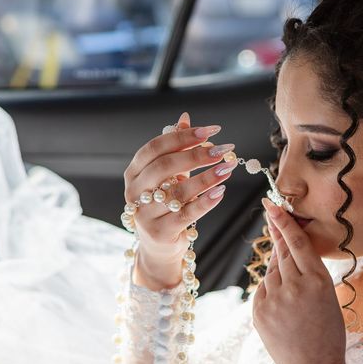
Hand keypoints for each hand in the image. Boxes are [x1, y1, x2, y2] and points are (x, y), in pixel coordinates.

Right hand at [123, 112, 237, 280]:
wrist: (158, 245)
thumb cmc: (164, 204)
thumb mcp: (168, 175)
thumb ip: (175, 148)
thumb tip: (185, 118)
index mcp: (134, 172)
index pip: (155, 147)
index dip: (183, 137)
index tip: (211, 131)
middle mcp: (134, 192)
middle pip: (165, 166)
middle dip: (197, 155)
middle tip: (223, 149)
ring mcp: (145, 214)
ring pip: (177, 191)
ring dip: (206, 178)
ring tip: (228, 168)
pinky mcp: (160, 232)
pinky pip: (186, 214)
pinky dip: (206, 201)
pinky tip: (221, 191)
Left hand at [253, 198, 348, 363]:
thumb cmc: (327, 333)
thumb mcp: (328, 298)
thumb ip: (308, 273)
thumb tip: (286, 251)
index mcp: (319, 281)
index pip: (298, 243)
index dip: (284, 222)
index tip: (271, 205)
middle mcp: (295, 286)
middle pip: (282, 252)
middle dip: (277, 234)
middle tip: (271, 215)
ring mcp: (274, 299)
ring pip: (272, 271)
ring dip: (278, 269)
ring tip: (292, 288)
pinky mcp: (259, 311)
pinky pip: (263, 289)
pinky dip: (271, 289)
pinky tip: (282, 302)